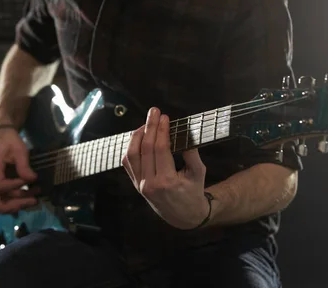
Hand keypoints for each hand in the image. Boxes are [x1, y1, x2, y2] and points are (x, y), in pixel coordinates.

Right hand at [0, 127, 37, 212]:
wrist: (0, 135)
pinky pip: (0, 200)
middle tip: (31, 201)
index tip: (28, 180)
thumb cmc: (9, 140)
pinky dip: (13, 204)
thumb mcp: (19, 148)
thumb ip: (24, 165)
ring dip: (15, 205)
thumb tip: (32, 179)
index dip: (14, 186)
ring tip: (34, 200)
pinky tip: (27, 200)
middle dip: (11, 206)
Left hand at [122, 107, 209, 229]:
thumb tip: (185, 133)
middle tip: (154, 112)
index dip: (161, 130)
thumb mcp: (198, 173)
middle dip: (149, 127)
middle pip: (145, 149)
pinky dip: (131, 147)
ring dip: (137, 136)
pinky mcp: (135, 185)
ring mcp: (140, 185)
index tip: (165, 117)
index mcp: (167, 181)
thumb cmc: (193, 192)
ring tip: (146, 123)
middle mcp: (150, 184)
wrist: (184, 215)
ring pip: (131, 155)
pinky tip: (139, 137)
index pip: (160, 149)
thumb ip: (192, 154)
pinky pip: (128, 163)